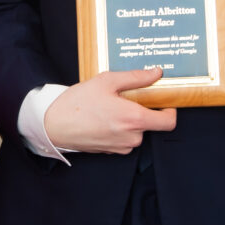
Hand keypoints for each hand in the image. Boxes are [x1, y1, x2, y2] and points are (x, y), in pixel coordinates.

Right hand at [42, 68, 176, 153]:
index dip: (170, 110)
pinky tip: (104, 118)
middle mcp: (131, 136)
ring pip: (137, 131)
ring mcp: (122, 146)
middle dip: (143, 111)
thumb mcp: (107, 81)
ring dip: (130, 120)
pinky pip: (125, 139)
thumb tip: (156, 72)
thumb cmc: (78, 102)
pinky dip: (120, 129)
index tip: (164, 101)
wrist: (54, 125)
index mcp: (134, 119)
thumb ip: (136, 77)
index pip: (169, 122)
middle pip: (151, 124)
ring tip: (111, 107)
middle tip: (127, 98)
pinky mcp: (112, 151)